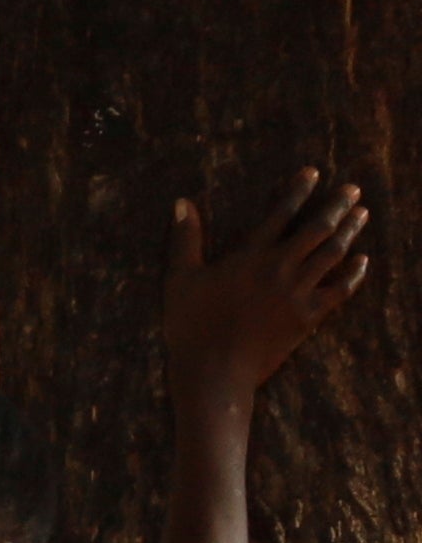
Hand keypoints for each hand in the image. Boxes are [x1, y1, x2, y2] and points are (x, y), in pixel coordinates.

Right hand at [166, 173, 373, 403]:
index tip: (313, 173)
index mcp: (250, 256)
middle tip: (352, 189)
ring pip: (333, 254)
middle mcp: (280, 268)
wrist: (216, 369)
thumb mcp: (179, 278)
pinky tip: (363, 261)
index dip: (297, 191)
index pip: (280, 214)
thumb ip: (185, 238)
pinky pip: (340, 290)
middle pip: (316, 230)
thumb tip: (182, 202)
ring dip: (350, 231)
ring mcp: (299, 293)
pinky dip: (354, 274)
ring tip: (361, 213)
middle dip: (336, 206)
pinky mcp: (309, 316)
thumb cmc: (191, 323)